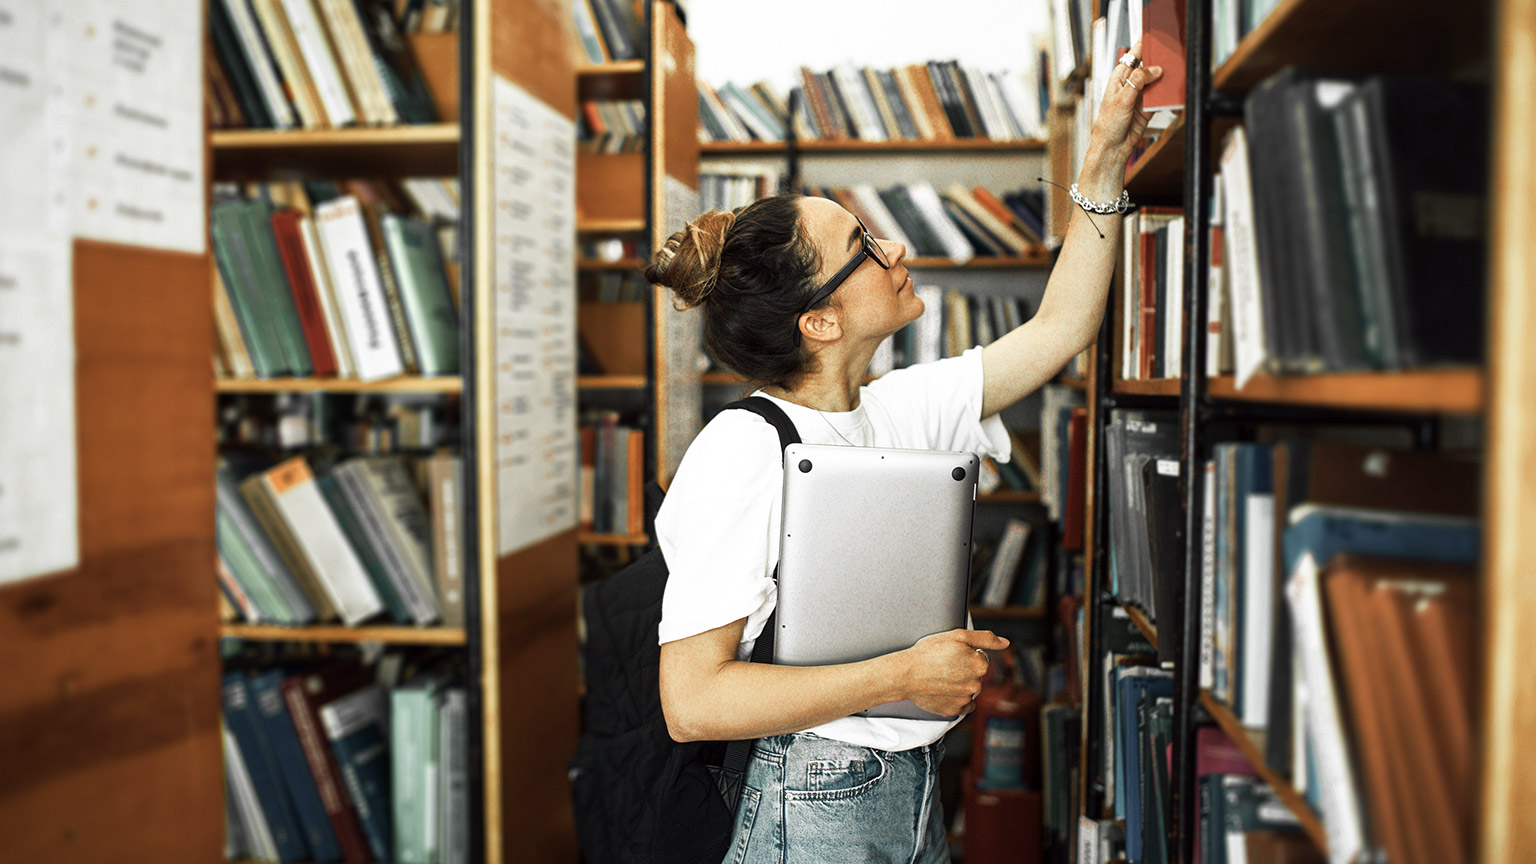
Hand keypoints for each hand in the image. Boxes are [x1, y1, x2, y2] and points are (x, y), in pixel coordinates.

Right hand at [898, 629, 1010, 716]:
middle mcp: (976, 684)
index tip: (952, 655)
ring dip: (959, 684)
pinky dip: (955, 698)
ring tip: (941, 677)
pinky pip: (963, 704)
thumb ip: (985, 638)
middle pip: (976, 675)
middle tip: (944, 666)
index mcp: (980, 665)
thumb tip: (1005, 643)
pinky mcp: (955, 710)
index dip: (967, 655)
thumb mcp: (957, 636)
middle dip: (964, 670)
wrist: (906, 674)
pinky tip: (942, 690)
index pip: (981, 659)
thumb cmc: (929, 652)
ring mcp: (966, 699)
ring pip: (969, 690)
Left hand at [1090, 40, 1164, 163]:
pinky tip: (1172, 90)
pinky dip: (1167, 93)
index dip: (1144, 45)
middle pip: (1149, 66)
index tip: (1156, 38)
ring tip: (1175, 72)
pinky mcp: (1149, 106)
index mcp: (1120, 77)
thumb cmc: (1108, 124)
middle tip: (1171, 56)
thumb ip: (1138, 82)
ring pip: (1158, 80)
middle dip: (1159, 61)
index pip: (1134, 56)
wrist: (1113, 147)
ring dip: (1165, 78)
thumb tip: (1154, 69)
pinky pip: (1161, 96)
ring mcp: (1141, 95)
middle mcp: (1131, 84)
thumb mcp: (1122, 99)